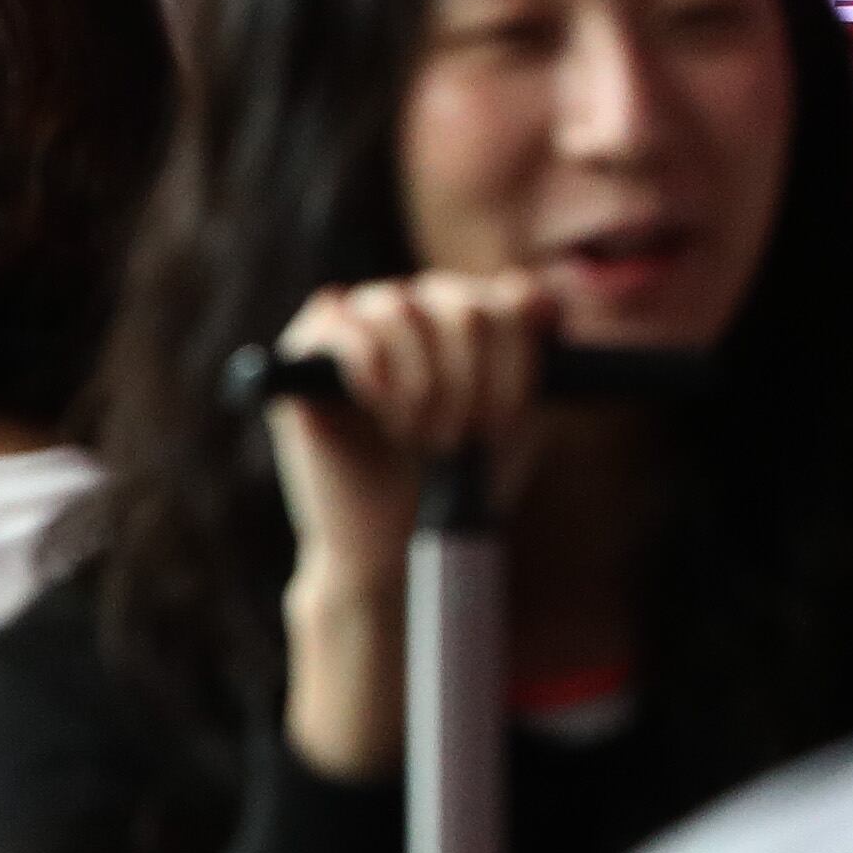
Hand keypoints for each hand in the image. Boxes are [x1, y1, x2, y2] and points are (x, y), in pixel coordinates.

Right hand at [266, 272, 559, 780]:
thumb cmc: (455, 500)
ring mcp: (351, 334)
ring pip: (411, 306)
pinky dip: (378, 370)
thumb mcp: (513, 433)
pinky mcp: (304, 359)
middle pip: (463, 298)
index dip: (517, 359)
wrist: (393, 557)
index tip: (509, 421)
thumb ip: (528, 361)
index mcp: (460, 332)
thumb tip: (548, 295)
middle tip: (461, 442)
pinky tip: (380, 418)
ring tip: (423, 442)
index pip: (504, 299)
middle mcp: (405, 321)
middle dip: (478, 378)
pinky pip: (349, 319)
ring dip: (431, 383)